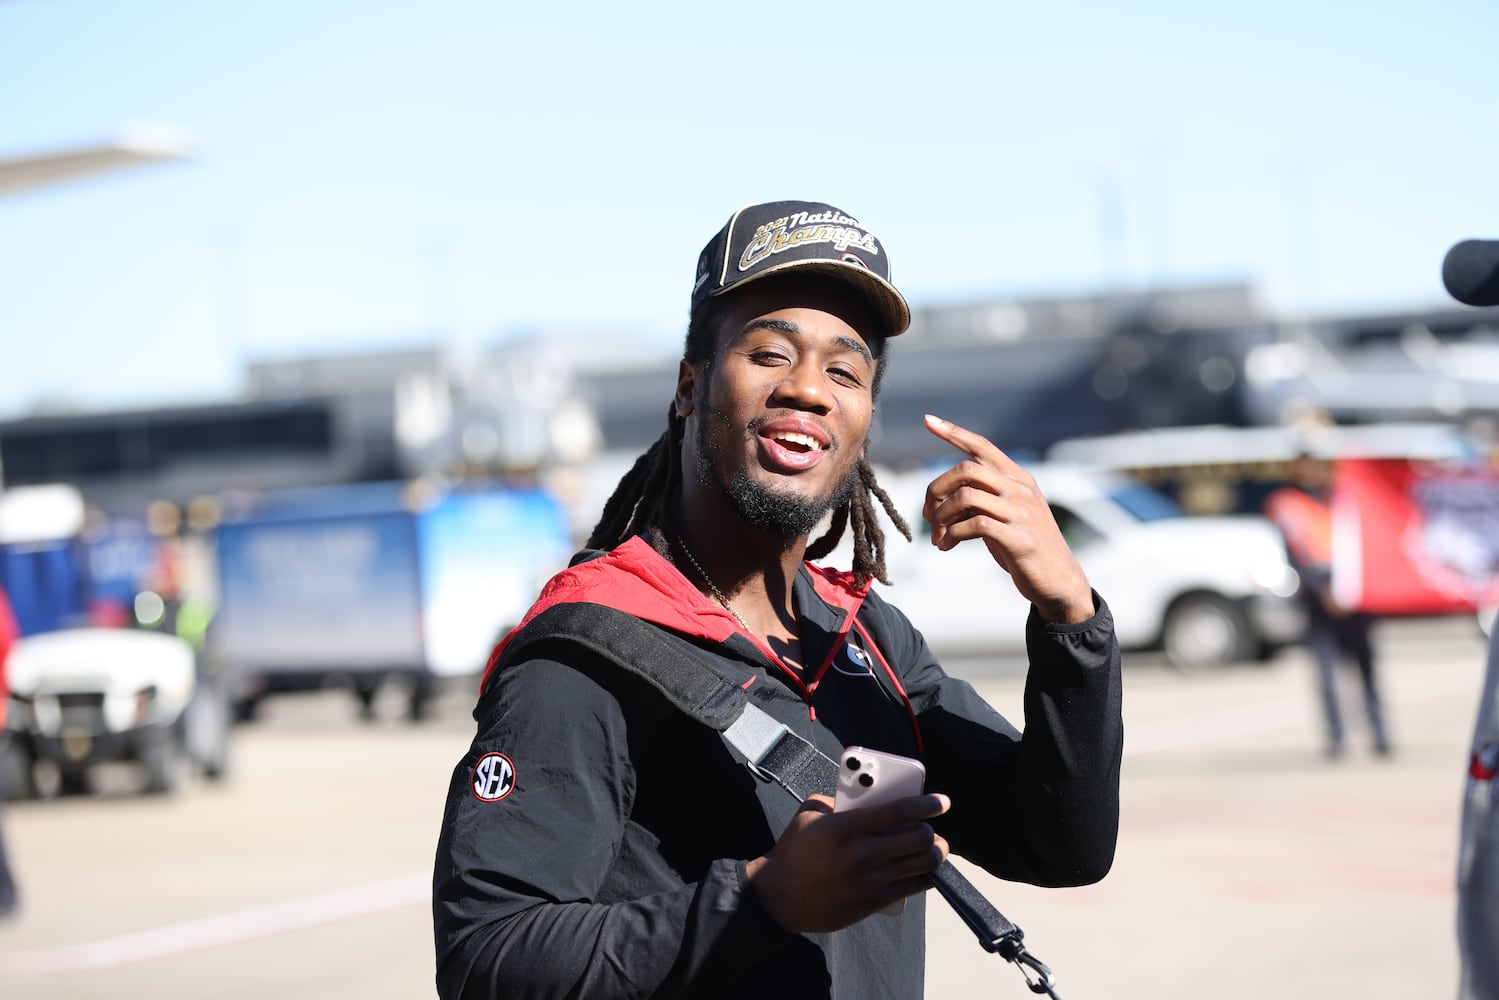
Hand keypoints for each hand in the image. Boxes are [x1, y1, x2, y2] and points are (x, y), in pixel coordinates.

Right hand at [745, 792, 949, 932]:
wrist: (779, 899)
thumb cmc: (793, 853)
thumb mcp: (807, 816)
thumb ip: (834, 800)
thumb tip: (859, 795)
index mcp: (846, 826)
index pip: (899, 810)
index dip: (927, 804)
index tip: (942, 802)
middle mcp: (863, 853)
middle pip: (918, 837)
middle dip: (931, 830)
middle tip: (929, 827)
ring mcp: (871, 880)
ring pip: (922, 863)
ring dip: (934, 853)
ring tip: (933, 847)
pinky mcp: (874, 901)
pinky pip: (913, 887)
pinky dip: (925, 876)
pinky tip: (925, 870)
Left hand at [921, 414, 1093, 623]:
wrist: (1058, 582)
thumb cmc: (1024, 548)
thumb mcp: (1004, 516)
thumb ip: (981, 500)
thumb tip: (940, 499)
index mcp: (1018, 479)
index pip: (983, 446)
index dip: (954, 432)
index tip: (928, 421)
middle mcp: (1021, 489)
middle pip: (966, 469)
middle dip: (936, 489)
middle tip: (927, 515)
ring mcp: (1023, 513)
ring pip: (966, 496)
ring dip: (941, 517)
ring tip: (937, 538)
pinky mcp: (1021, 538)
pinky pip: (976, 525)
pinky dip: (952, 535)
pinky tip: (946, 547)